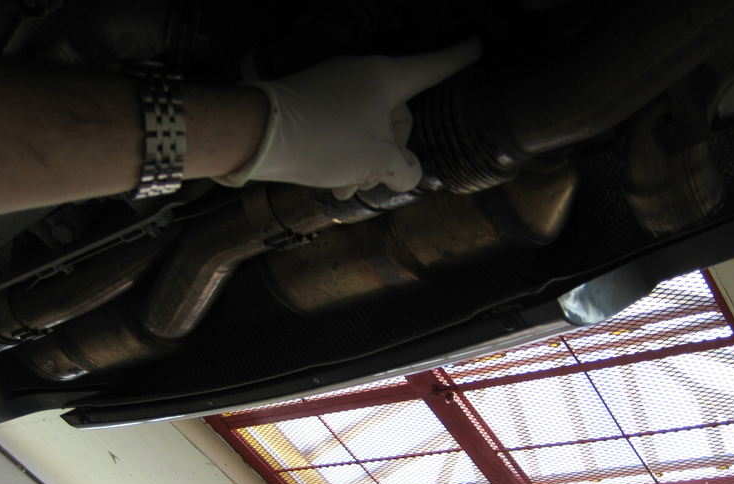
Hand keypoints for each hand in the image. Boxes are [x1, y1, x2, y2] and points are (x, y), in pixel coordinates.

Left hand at [214, 40, 481, 198]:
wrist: (256, 136)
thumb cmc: (324, 141)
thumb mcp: (375, 161)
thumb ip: (404, 168)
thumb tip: (406, 171)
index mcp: (384, 78)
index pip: (431, 68)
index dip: (457, 59)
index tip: (477, 47)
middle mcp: (361, 75)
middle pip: (399, 113)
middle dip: (392, 149)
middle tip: (374, 176)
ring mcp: (335, 85)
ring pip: (369, 127)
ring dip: (365, 160)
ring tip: (347, 186)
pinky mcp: (314, 101)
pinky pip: (345, 128)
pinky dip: (345, 155)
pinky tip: (335, 182)